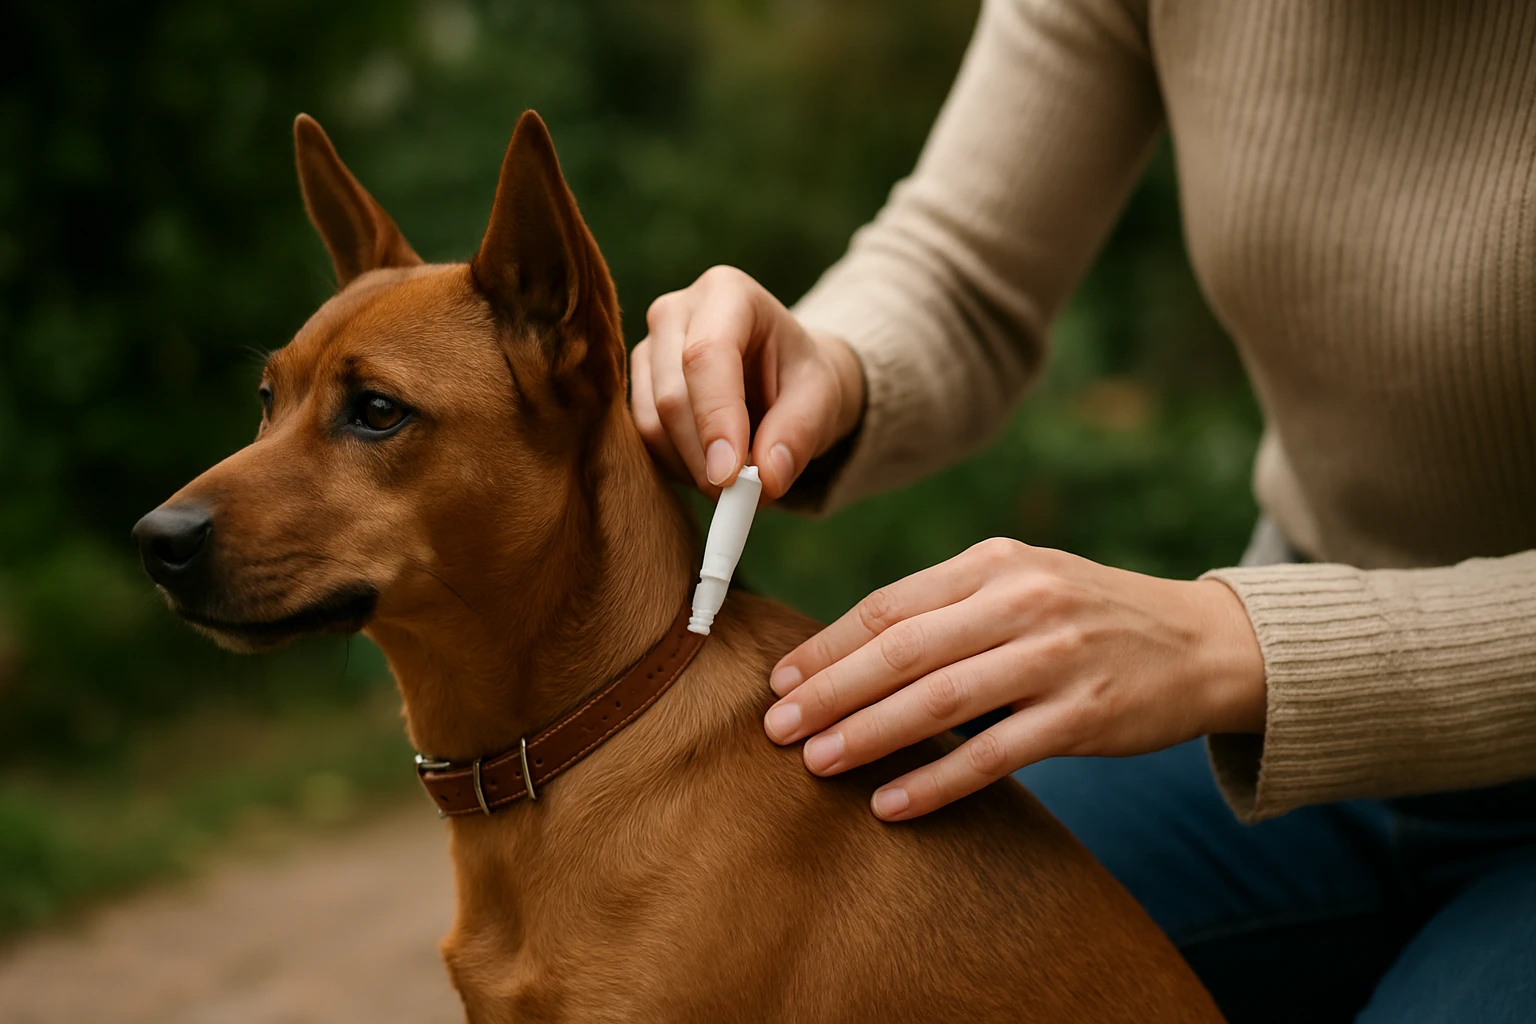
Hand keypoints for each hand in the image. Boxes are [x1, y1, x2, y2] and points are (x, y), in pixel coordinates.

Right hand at [630, 265, 864, 499]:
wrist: (777, 376)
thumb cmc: (799, 378)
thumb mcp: (821, 399)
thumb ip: (798, 434)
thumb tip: (765, 481)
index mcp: (727, 293)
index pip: (707, 357)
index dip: (716, 419)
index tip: (731, 476)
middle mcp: (675, 310)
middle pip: (673, 396)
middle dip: (707, 458)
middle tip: (745, 498)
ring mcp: (646, 347)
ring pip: (651, 423)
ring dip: (693, 468)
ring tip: (738, 481)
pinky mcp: (633, 385)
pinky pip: (642, 440)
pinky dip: (678, 466)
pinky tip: (711, 466)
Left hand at [762, 538, 1265, 820]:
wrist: (1204, 644)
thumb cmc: (1089, 617)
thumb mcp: (1023, 585)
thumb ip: (948, 608)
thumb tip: (849, 655)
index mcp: (995, 564)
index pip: (889, 606)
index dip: (827, 646)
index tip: (780, 681)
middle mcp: (1022, 602)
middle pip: (903, 650)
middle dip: (831, 690)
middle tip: (777, 727)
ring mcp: (1056, 658)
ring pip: (941, 701)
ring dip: (870, 734)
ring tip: (817, 762)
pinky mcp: (1085, 715)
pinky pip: (995, 755)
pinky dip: (937, 780)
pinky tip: (891, 802)